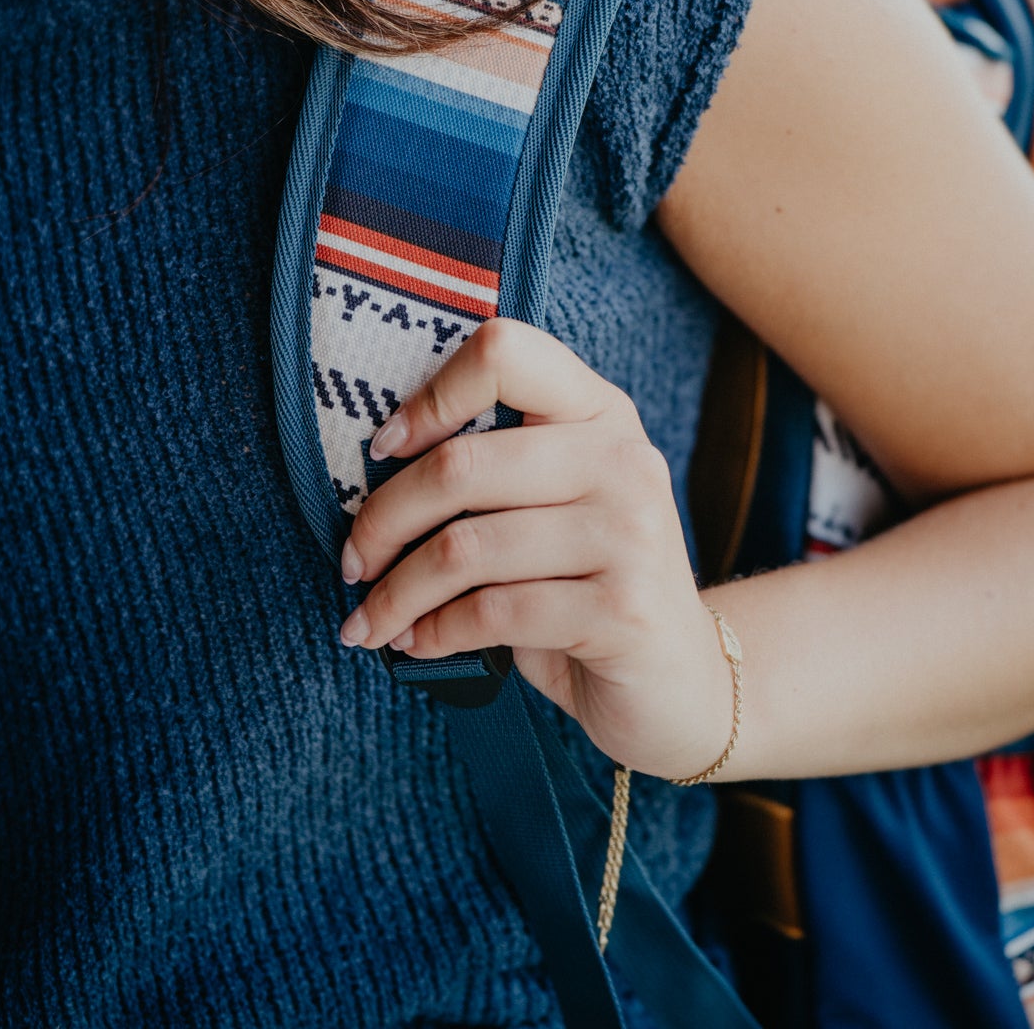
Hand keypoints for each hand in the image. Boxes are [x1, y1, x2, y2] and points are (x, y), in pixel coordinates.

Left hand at [337, 318, 736, 780]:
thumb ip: (495, 468)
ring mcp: (630, 534)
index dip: (430, 395)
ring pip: (466, 548)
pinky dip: (435, 631)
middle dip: (384, 519)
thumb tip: (376, 466)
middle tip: (353, 559)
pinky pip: (493, 613)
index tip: (384, 449)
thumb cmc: (589, 583)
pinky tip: (418, 641)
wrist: (680, 681)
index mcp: (599, 410)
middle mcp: (621, 458)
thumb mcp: (554, 504)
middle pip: (463, 464)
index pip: (504, 352)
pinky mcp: (622, 611)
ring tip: (371, 617)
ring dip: (397, 591)